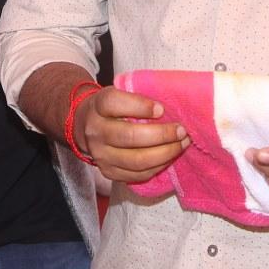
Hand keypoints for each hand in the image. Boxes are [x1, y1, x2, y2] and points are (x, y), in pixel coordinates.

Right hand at [76, 86, 190, 183]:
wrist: (87, 127)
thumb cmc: (111, 108)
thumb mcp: (119, 93)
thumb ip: (139, 97)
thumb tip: (170, 107)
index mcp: (98, 106)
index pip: (114, 104)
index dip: (140, 106)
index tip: (162, 109)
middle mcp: (95, 132)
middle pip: (129, 136)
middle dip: (161, 135)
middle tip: (181, 131)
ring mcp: (101, 155)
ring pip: (136, 160)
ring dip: (165, 153)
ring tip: (181, 144)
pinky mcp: (108, 172)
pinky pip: (138, 175)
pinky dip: (158, 166)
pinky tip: (170, 156)